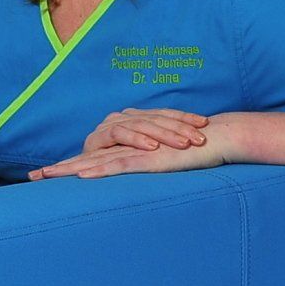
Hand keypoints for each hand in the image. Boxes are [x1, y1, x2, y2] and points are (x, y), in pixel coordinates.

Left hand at [30, 116, 235, 179]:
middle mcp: (127, 146)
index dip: (69, 166)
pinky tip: (81, 177)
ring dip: (69, 170)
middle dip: (58, 168)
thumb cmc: (192, 151)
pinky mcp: (147, 158)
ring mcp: (136, 151)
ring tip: (45, 178)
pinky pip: (118, 165)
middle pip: (86, 158)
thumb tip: (139, 179)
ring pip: (95, 162)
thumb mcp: (164, 162)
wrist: (214, 138)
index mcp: (129, 148)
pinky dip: (98, 171)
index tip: (45, 177)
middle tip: (32, 178)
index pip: (93, 158)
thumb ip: (148, 167)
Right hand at [80, 107, 209, 154]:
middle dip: (179, 127)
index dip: (185, 117)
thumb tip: (196, 142)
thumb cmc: (121, 165)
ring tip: (182, 143)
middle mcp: (123, 117)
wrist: (79, 172)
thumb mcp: (145, 154)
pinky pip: (118, 135)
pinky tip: (151, 148)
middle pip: (155, 118)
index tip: (205, 123)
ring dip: (163, 134)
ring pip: (140, 124)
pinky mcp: (97, 139)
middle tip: (199, 138)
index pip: (165, 113)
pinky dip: (135, 140)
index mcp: (136, 117)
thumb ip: (163, 146)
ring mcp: (109, 126)